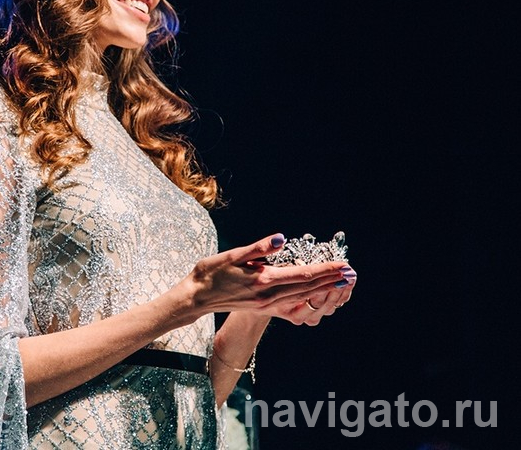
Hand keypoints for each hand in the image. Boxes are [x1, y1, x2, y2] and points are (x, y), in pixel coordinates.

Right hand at [182, 234, 350, 322]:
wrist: (195, 297)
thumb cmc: (210, 273)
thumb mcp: (232, 255)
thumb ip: (259, 248)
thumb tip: (282, 239)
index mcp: (264, 280)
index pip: (302, 274)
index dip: (325, 269)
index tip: (343, 264)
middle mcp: (269, 296)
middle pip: (308, 288)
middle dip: (331, 280)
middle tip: (352, 274)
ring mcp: (267, 304)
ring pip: (302, 297)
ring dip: (324, 290)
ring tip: (341, 284)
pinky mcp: (263, 308)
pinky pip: (292, 305)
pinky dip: (308, 300)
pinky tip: (315, 298)